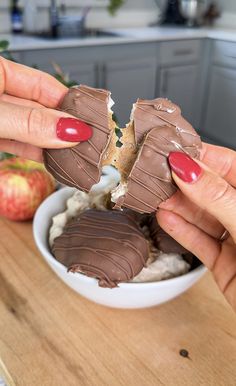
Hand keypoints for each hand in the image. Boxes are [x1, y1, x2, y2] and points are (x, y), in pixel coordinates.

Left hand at [0, 57, 91, 161]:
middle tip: (88, 144)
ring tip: (76, 156)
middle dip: (65, 128)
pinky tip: (53, 160)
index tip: (89, 122)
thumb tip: (69, 128)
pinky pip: (18, 143)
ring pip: (31, 129)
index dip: (70, 103)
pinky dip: (35, 152)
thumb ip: (29, 122)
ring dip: (53, 145)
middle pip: (41, 109)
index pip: (44, 84)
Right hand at [157, 143, 235, 310]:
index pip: (228, 165)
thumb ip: (217, 197)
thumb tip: (187, 169)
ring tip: (154, 194)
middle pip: (209, 190)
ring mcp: (235, 237)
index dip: (200, 157)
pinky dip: (181, 230)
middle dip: (182, 182)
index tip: (172, 151)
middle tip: (156, 174)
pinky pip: (199, 241)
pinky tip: (165, 217)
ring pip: (201, 215)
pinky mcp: (223, 261)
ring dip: (177, 206)